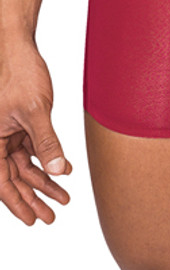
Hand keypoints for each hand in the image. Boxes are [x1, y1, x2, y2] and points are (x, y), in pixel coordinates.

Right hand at [0, 35, 71, 224]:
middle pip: (13, 177)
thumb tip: (57, 170)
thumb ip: (47, 141)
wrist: (20, 50)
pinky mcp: (20, 124)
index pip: (1, 181)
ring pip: (25, 165)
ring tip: (63, 197)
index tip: (34, 219)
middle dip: (33, 197)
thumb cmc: (20, 74)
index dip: (17, 203)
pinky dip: (47, 160)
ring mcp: (7, 133)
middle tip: (52, 215)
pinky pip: (32, 149)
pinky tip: (63, 171)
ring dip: (44, 180)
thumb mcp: (35, 110)